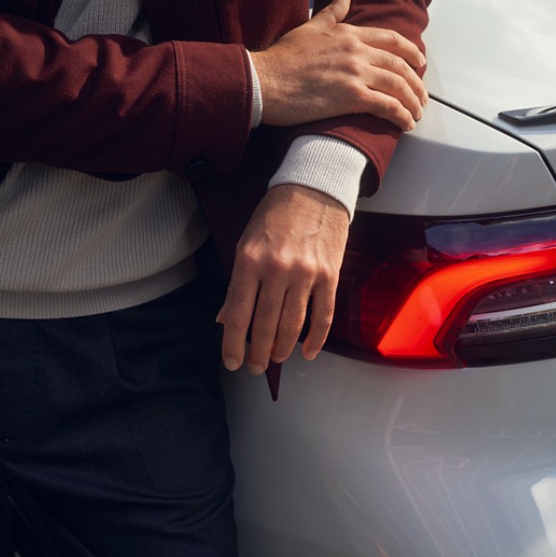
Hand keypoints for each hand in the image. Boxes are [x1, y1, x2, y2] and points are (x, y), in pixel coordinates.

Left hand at [216, 184, 349, 373]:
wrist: (315, 189)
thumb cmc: (276, 215)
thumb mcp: (246, 242)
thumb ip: (238, 283)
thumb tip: (225, 318)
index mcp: (250, 260)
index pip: (237, 313)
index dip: (233, 344)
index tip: (232, 361)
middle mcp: (277, 269)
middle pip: (265, 325)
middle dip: (258, 353)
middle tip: (255, 367)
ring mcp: (306, 274)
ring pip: (293, 325)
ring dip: (283, 349)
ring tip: (277, 359)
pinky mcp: (330, 276)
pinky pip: (323, 316)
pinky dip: (316, 339)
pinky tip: (307, 352)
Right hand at [250, 0, 427, 131]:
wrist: (264, 81)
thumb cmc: (281, 58)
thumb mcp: (309, 27)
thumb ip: (332, 13)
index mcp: (348, 34)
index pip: (391, 40)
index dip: (411, 52)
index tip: (420, 63)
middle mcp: (356, 51)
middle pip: (400, 66)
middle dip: (416, 84)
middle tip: (422, 98)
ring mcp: (355, 73)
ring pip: (398, 87)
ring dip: (413, 103)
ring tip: (417, 115)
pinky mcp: (351, 97)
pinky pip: (388, 107)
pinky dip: (402, 116)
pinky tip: (406, 124)